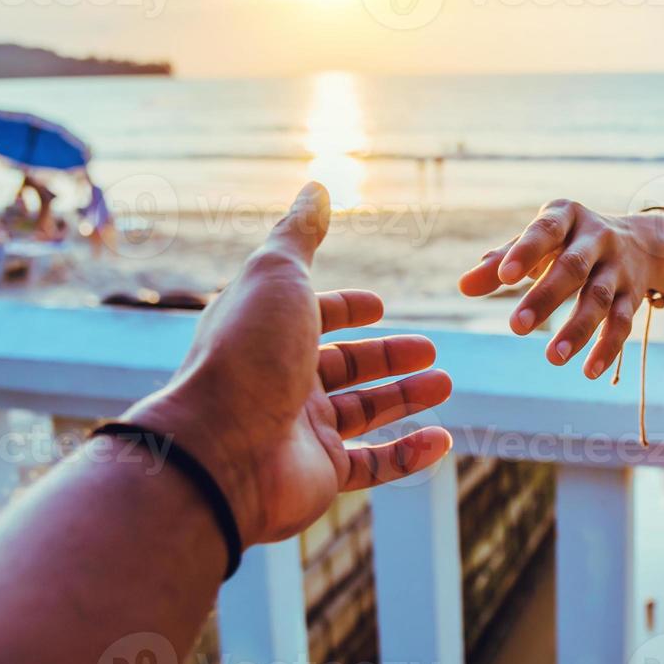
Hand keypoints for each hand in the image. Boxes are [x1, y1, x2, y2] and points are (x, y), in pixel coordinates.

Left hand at [130, 183, 453, 547]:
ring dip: (406, 398)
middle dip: (388, 356)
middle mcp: (279, 382)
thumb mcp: (277, 275)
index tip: (379, 306)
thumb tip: (316, 187)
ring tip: (444, 383)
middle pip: (343, 367)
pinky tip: (441, 439)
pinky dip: (408, 454)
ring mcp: (299, 432)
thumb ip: (300, 234)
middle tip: (430, 351)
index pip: (311, 317)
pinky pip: (373, 466)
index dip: (344, 308)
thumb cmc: (248, 353)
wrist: (219, 450)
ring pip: (362, 414)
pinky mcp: (319, 476)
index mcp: (267, 333)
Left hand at [459, 199, 663, 379]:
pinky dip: (607, 348)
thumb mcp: (535, 243)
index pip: (545, 231)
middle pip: (573, 267)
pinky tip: (589, 371)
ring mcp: (618, 267)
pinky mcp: (632, 295)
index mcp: (566, 216)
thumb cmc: (566, 243)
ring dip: (577, 329)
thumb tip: (464, 287)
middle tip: (516, 328)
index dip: (526, 252)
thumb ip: (499, 263)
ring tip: (552, 358)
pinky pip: (623, 322)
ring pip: (598, 298)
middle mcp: (597, 237)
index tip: (504, 278)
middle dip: (546, 297)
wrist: (638, 241)